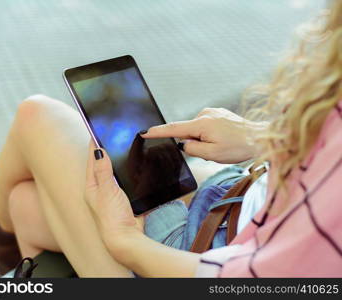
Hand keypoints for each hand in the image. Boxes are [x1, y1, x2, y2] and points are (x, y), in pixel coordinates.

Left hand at [85, 140, 143, 257]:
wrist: (126, 239)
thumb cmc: (111, 219)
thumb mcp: (106, 191)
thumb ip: (103, 171)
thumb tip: (98, 151)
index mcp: (92, 187)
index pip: (92, 160)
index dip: (94, 145)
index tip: (95, 130)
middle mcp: (100, 190)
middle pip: (101, 165)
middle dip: (105, 151)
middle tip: (108, 134)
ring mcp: (112, 194)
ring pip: (113, 172)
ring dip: (116, 161)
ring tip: (119, 146)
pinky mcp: (123, 199)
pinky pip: (124, 181)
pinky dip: (126, 172)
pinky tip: (132, 167)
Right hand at [141, 108, 266, 163]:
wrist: (261, 137)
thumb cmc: (239, 147)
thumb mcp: (213, 154)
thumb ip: (192, 149)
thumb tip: (184, 144)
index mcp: (202, 124)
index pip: (174, 129)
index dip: (157, 132)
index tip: (144, 132)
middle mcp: (205, 114)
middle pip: (187, 131)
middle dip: (194, 142)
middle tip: (212, 150)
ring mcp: (213, 112)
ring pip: (197, 130)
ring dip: (203, 139)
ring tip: (221, 145)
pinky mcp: (219, 113)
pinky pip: (206, 126)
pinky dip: (209, 134)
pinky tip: (223, 139)